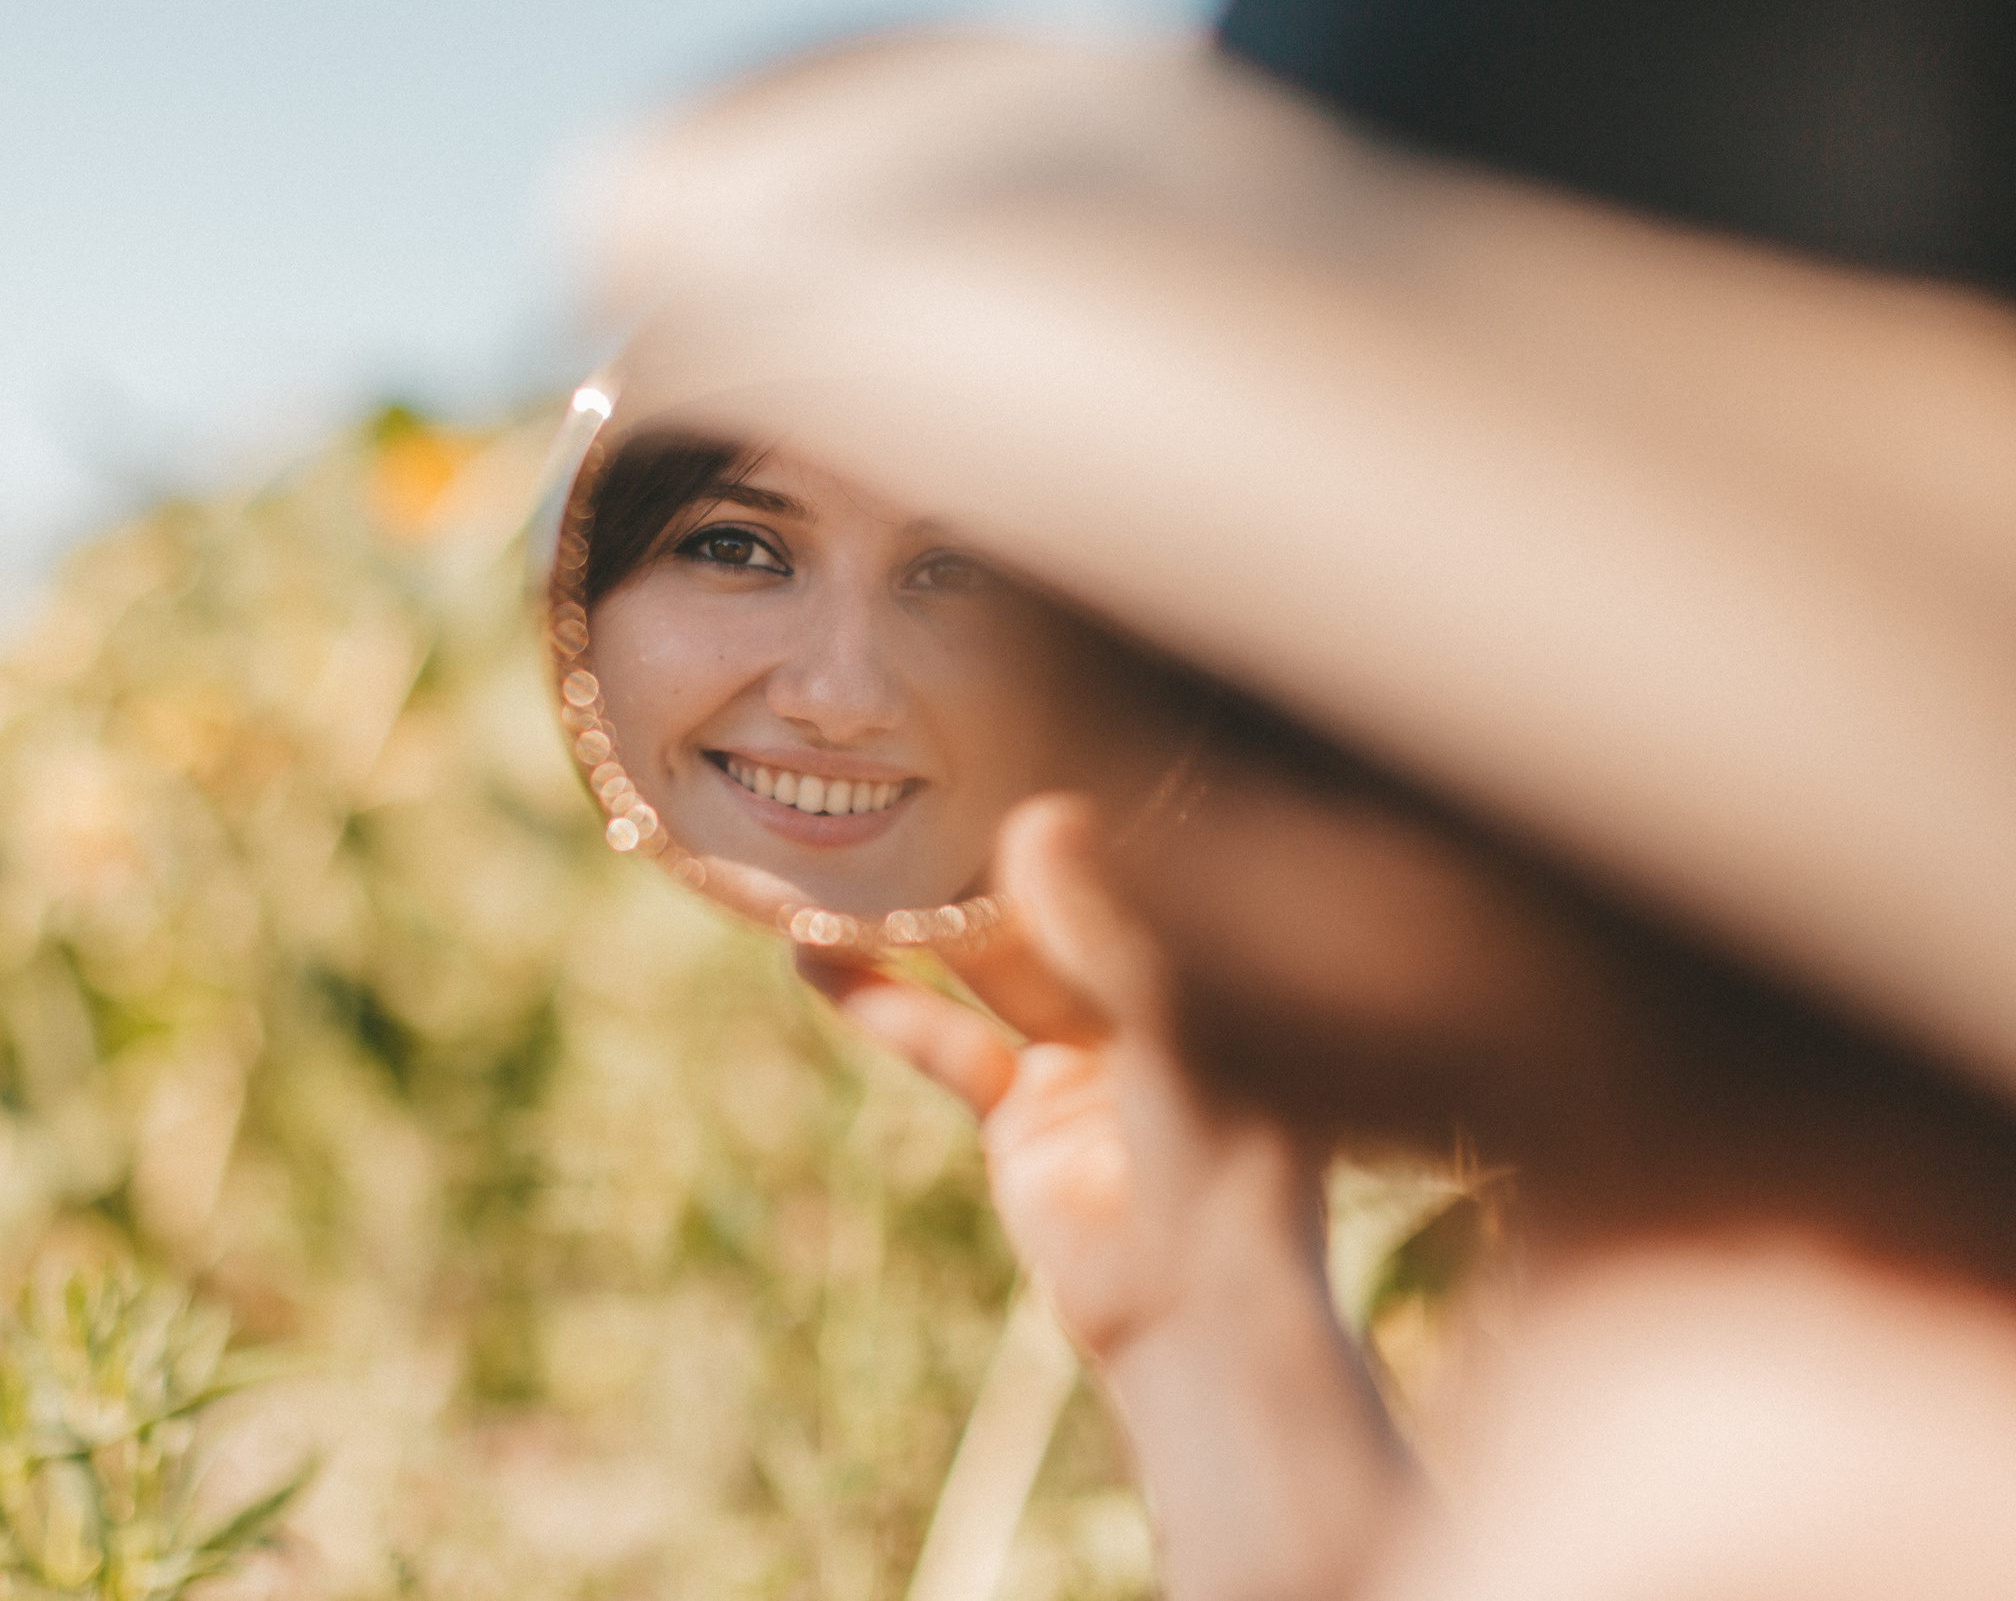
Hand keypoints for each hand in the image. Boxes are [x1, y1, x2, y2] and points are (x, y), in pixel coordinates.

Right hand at [800, 794, 1303, 1359]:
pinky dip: (881, 1002)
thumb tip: (1041, 814)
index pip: (1142, 859)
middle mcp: (1152, 1000)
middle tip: (907, 777)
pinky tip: (814, 960)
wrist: (1197, 1310)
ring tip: (835, 855)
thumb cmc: (1227, 1157)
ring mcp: (1083, 1058)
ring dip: (915, 920)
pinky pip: (943, 1043)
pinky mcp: (1020, 1117)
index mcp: (1219, 965)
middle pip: (1052, 904)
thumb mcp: (1174, 1019)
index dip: (1082, 803)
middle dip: (980, 851)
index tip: (1012, 731)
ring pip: (987, 968)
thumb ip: (1102, 924)